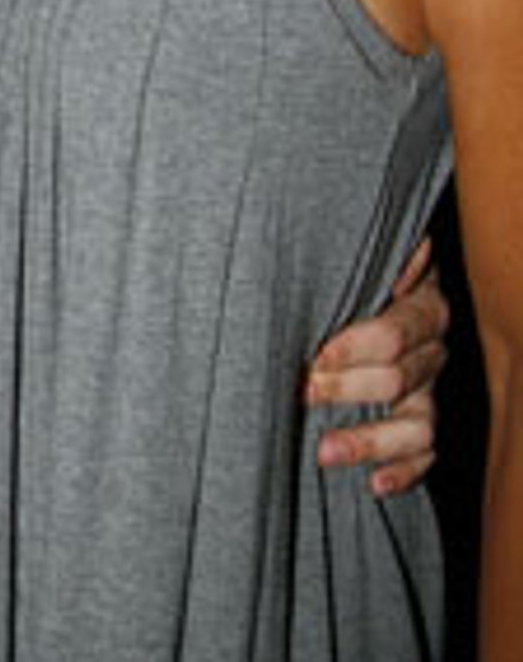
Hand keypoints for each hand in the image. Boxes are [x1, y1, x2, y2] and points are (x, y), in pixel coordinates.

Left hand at [304, 238, 448, 496]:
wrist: (372, 291)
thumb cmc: (353, 272)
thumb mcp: (359, 254)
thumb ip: (359, 252)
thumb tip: (371, 263)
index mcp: (422, 304)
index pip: (395, 333)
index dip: (354, 348)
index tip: (315, 357)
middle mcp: (433, 350)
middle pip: (398, 379)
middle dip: (346, 388)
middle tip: (303, 393)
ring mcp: (432, 390)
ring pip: (417, 426)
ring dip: (369, 441)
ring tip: (324, 452)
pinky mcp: (426, 423)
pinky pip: (427, 456)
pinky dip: (404, 472)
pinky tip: (374, 484)